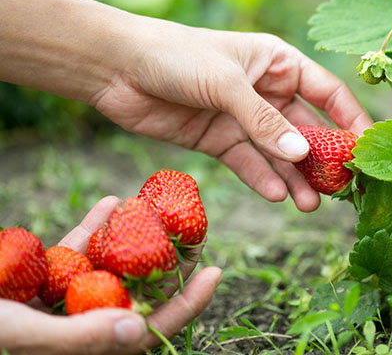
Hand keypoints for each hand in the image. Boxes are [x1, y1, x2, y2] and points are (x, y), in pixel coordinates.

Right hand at [0, 196, 221, 354]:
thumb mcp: (25, 335)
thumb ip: (82, 337)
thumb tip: (138, 332)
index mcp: (90, 345)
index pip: (151, 329)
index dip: (187, 304)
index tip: (215, 271)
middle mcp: (84, 321)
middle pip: (139, 291)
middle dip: (168, 261)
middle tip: (194, 229)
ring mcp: (65, 296)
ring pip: (112, 265)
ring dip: (135, 237)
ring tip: (158, 209)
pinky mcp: (44, 274)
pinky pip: (76, 249)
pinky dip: (93, 227)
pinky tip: (111, 201)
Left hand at [90, 25, 372, 211]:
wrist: (118, 69)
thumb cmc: (177, 56)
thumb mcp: (226, 83)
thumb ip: (263, 120)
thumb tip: (301, 154)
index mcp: (278, 63)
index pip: (328, 93)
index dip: (350, 120)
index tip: (365, 150)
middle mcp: (267, 91)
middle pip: (306, 129)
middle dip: (321, 159)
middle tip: (339, 189)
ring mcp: (243, 118)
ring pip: (278, 152)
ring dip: (295, 177)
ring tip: (310, 205)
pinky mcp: (220, 140)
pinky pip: (249, 163)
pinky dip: (263, 179)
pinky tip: (278, 196)